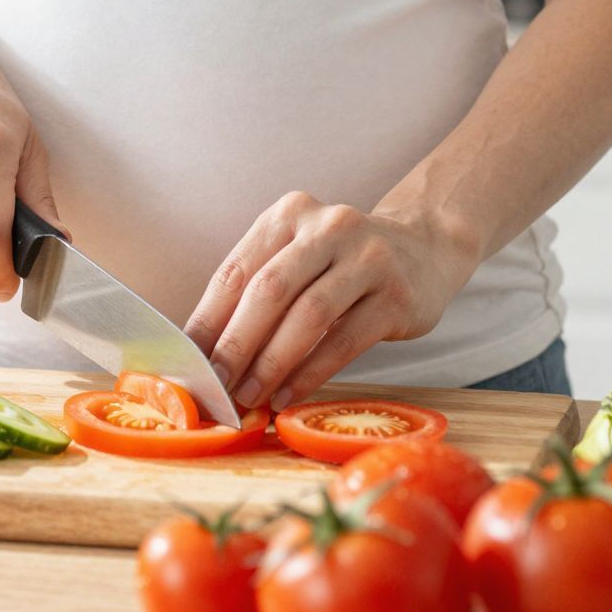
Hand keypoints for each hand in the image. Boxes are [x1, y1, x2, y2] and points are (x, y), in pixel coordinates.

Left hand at [184, 192, 479, 410]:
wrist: (424, 249)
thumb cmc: (341, 264)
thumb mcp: (297, 257)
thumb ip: (256, 291)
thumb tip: (204, 352)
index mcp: (289, 214)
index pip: (237, 271)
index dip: (208, 320)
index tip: (187, 362)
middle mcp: (328, 227)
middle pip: (269, 291)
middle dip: (236, 344)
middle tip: (215, 386)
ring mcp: (368, 258)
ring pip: (308, 316)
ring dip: (272, 364)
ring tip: (249, 397)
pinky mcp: (397, 296)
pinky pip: (344, 341)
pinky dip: (310, 373)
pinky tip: (288, 395)